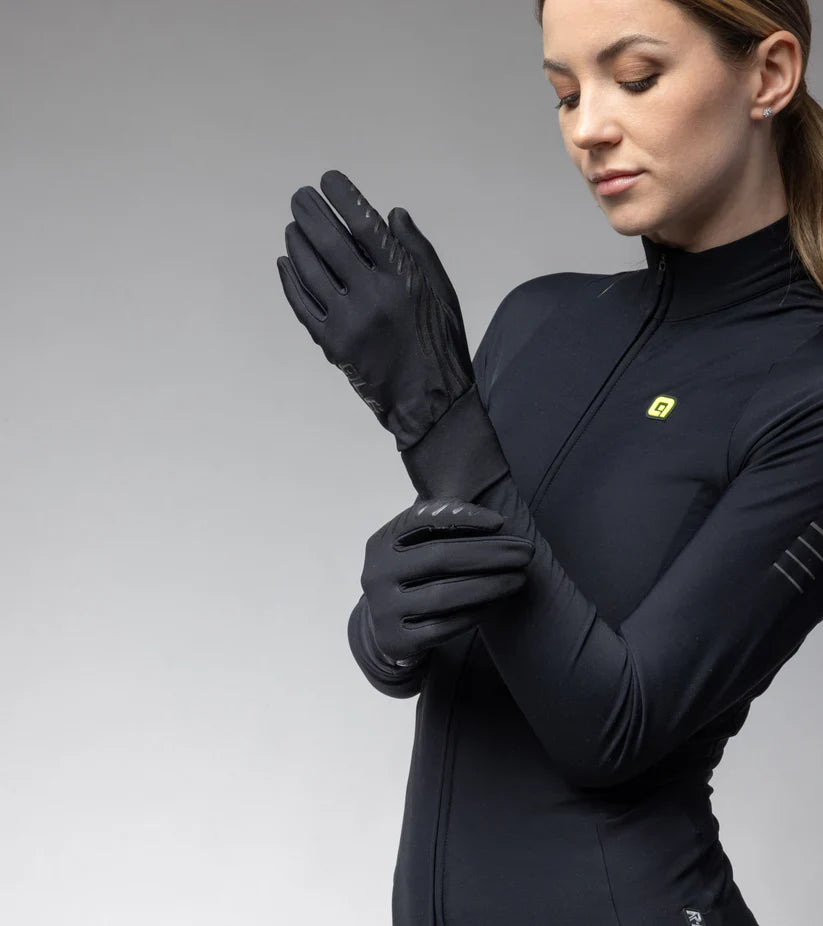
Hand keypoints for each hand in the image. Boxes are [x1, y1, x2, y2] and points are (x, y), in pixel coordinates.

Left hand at [276, 169, 473, 450]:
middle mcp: (374, 298)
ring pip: (310, 271)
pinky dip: (291, 280)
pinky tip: (286, 262)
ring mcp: (349, 323)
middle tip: (300, 197)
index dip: (344, 198)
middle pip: (331, 243)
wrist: (429, 402)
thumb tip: (390, 212)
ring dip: (297, 243)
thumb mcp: (442, 292)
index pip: (366, 226)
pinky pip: (302, 305)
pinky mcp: (333, 344)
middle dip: (311, 214)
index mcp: (404, 280)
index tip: (329, 179)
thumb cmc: (440, 342)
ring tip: (293, 225)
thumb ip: (417, 250)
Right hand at [359, 496, 534, 665]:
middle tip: (525, 553)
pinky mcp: (396, 641)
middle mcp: (375, 573)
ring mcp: (383, 609)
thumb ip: (442, 523)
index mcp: (381, 542)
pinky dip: (473, 614)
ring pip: (445, 595)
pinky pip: (444, 627)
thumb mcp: (416, 545)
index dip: (462, 518)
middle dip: (489, 553)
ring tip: (518, 579)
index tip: (500, 522)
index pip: (422, 519)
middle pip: (440, 557)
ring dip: (490, 585)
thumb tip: (494, 520)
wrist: (387, 625)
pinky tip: (495, 604)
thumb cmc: (414, 575)